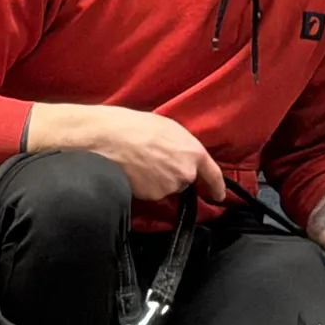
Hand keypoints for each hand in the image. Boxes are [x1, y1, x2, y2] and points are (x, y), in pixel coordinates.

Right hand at [26, 103, 225, 202]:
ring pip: (167, 188)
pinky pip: (151, 194)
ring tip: (139, 162)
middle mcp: (185, 173)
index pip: (213, 175)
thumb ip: (182, 146)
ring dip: (157, 179)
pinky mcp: (149, 198)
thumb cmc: (133, 126)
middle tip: (154, 159)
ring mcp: (167, 188)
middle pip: (185, 181)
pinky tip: (132, 172)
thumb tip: (183, 157)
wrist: (105, 139)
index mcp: (193, 152)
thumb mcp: (166, 127)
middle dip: (174, 174)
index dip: (217, 187)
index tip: (219, 196)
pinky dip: (144, 186)